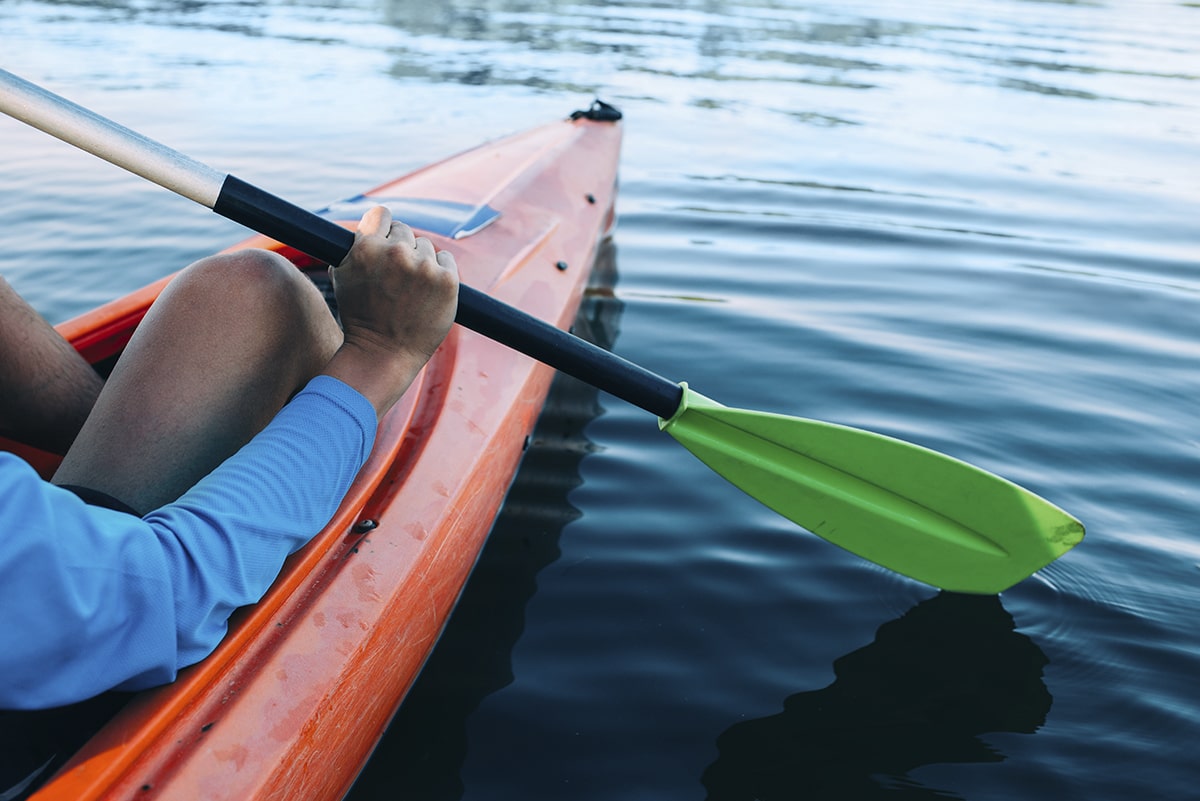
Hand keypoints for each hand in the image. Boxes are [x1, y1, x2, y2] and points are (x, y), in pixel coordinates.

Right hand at [322, 206, 458, 417]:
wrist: (383, 354)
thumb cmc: (361, 317)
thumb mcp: (343, 277)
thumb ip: (355, 248)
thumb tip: (367, 226)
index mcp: (367, 248)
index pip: (381, 215)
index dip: (382, 228)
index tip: (384, 241)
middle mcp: (397, 253)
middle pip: (405, 231)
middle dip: (400, 248)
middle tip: (396, 276)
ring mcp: (424, 266)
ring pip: (426, 246)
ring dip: (420, 261)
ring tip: (410, 288)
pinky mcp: (447, 280)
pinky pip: (446, 259)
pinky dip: (439, 271)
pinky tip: (428, 290)